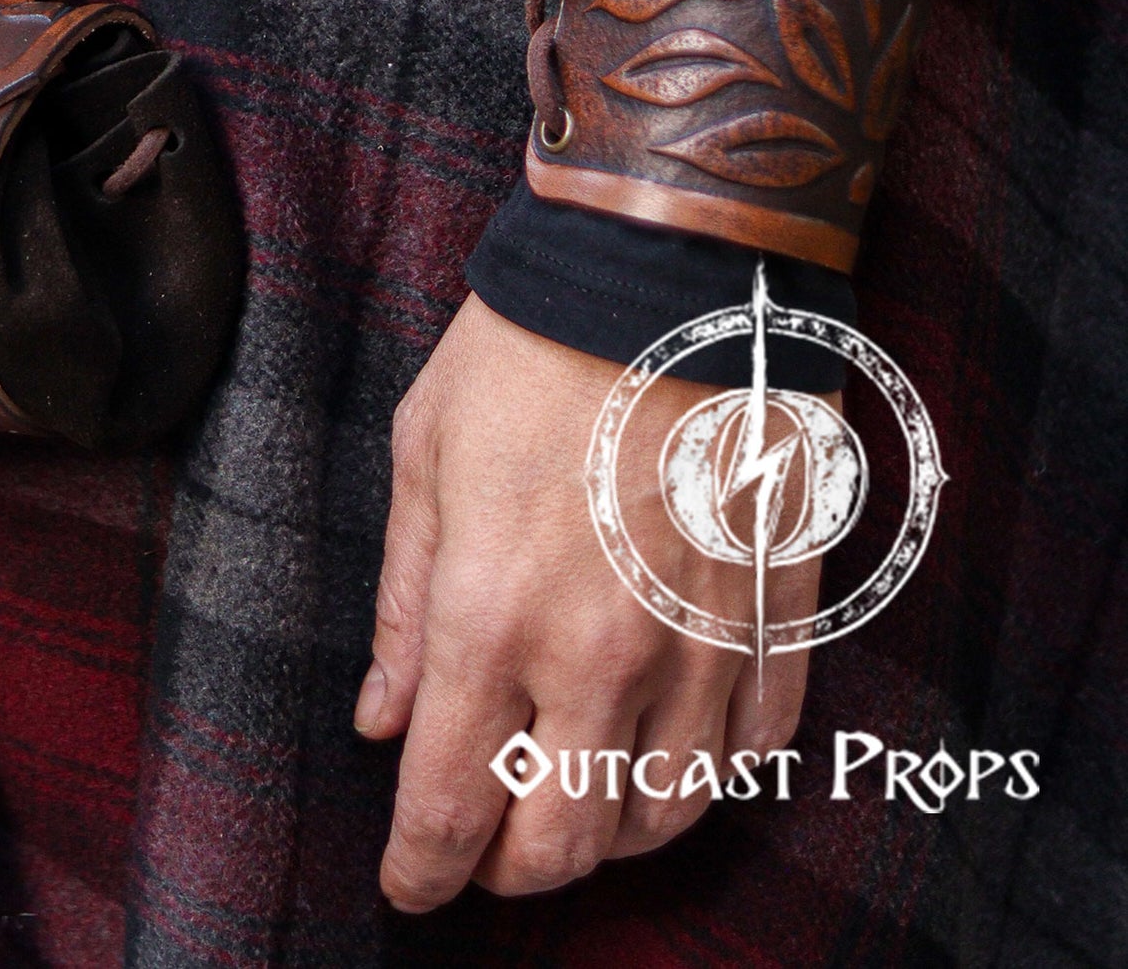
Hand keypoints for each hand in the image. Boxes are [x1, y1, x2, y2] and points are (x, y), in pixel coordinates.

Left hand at [356, 295, 818, 908]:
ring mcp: (699, 650)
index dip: (420, 873)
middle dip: (506, 869)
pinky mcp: (774, 622)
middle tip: (482, 842)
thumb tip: (383, 718)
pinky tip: (666, 752)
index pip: (448, 811)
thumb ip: (403, 602)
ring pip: (658, 822)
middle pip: (558, 847)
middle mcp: (600, 661)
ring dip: (605, 835)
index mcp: (493, 620)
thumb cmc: (529, 348)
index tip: (407, 887)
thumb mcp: (424, 455)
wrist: (670, 269)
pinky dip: (705, 779)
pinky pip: (751, 755)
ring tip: (570, 798)